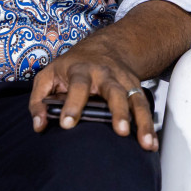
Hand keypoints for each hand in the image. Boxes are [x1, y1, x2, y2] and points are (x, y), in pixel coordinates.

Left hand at [29, 40, 157, 150]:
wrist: (105, 47)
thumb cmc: (72, 67)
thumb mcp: (48, 76)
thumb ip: (39, 100)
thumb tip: (39, 125)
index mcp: (81, 70)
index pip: (78, 86)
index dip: (73, 104)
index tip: (68, 123)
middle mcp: (106, 74)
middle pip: (115, 92)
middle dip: (118, 111)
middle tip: (120, 131)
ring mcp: (124, 81)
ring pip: (135, 100)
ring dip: (141, 121)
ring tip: (145, 142)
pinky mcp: (136, 89)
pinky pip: (144, 107)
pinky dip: (149, 125)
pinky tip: (151, 143)